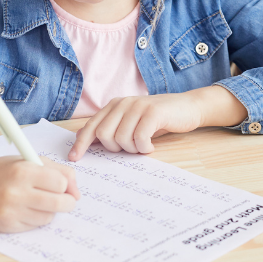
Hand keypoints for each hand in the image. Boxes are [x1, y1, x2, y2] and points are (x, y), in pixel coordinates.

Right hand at [0, 155, 79, 232]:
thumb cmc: (3, 170)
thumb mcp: (30, 160)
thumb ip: (58, 171)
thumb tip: (77, 193)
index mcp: (23, 171)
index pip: (61, 183)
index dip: (64, 184)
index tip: (59, 184)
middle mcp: (16, 192)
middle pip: (60, 203)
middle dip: (67, 201)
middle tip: (64, 198)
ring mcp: (10, 211)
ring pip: (48, 217)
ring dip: (49, 210)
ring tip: (37, 200)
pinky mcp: (7, 225)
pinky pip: (34, 225)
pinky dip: (35, 217)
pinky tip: (25, 208)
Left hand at [68, 86, 245, 160]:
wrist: (187, 108)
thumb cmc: (158, 120)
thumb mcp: (131, 122)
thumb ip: (111, 128)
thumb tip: (84, 140)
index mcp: (114, 105)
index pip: (91, 126)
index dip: (81, 144)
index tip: (74, 159)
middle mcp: (123, 103)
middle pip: (104, 135)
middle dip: (116, 148)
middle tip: (131, 148)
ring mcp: (138, 106)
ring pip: (122, 139)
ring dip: (133, 149)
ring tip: (143, 146)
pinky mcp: (153, 112)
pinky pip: (140, 138)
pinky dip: (144, 148)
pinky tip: (151, 146)